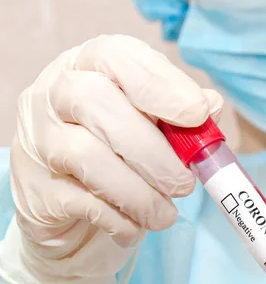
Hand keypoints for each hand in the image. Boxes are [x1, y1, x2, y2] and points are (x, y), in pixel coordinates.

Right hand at [1, 35, 222, 283]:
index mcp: (90, 66)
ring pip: (86, 155)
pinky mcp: (34, 188)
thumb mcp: (153, 128)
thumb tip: (212, 106)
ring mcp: (37, 139)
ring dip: (140, 194)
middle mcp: (55, 93)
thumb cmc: (120, 155)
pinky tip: (136, 227)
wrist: (69, 207)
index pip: (117, 55)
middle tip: (185, 185)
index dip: (162, 84)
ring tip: (165, 216)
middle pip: (96, 101)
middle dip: (153, 150)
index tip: (198, 114)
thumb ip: (182, 117)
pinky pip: (80, 201)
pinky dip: (119, 219)